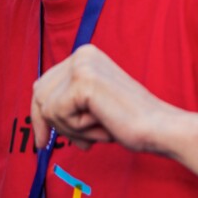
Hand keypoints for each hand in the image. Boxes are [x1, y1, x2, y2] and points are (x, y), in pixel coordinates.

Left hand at [31, 45, 180, 151]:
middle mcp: (83, 53)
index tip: (43, 140)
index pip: (43, 84)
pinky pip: (56, 113)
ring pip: (46, 107)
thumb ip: (68, 99)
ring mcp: (82, 65)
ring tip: (99, 130)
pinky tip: (102, 124)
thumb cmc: (130, 120)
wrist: (158, 127)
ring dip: (70, 129)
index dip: (40, 116)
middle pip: (39, 94)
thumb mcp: (92, 103)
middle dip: (54, 124)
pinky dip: (77, 128)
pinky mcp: (83, 81)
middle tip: (80, 144)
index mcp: (86, 55)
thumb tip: (39, 111)